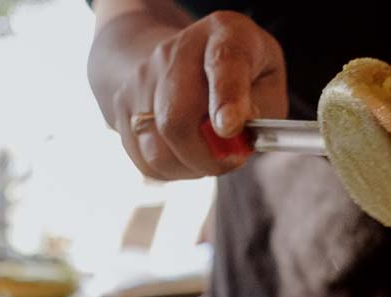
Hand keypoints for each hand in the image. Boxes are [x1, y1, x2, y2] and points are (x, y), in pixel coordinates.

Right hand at [90, 10, 286, 179]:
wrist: (183, 57)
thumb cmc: (240, 76)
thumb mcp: (267, 83)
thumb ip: (261, 110)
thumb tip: (231, 136)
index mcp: (225, 33)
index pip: (223, 61)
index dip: (226, 96)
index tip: (229, 127)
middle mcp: (176, 51)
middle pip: (176, 118)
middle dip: (207, 155)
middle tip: (230, 159)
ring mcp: (142, 77)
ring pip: (158, 149)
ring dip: (190, 166)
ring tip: (208, 152)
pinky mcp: (122, 105)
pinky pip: (145, 160)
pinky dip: (172, 169)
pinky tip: (186, 152)